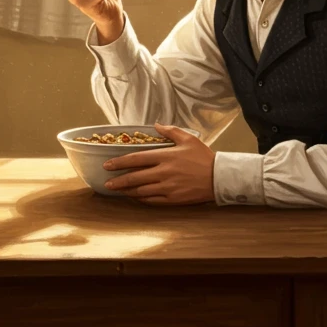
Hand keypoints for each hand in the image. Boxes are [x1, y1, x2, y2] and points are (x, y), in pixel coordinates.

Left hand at [101, 122, 215, 204]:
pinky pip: (152, 200)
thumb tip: (156, 125)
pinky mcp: (173, 199)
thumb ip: (170, 131)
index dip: (119, 162)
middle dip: (118, 180)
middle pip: (134, 177)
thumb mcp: (188, 139)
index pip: (136, 159)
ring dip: (127, 191)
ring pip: (141, 191)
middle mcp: (164, 173)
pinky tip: (136, 197)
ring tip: (118, 191)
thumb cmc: (204, 157)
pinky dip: (142, 199)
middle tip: (107, 183)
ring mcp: (168, 188)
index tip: (108, 165)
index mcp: (165, 156)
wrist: (219, 177)